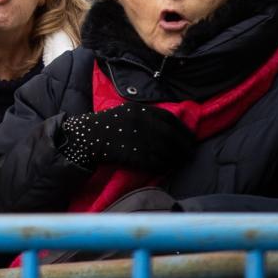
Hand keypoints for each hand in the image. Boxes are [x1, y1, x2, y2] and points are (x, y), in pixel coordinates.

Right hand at [54, 102, 195, 173]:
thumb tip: (169, 127)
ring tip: (181, 161)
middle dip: (185, 146)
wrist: (86, 137)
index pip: (170, 119)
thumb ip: (146, 116)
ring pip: (167, 151)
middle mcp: (143, 123)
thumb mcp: (126, 112)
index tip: (190, 137)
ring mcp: (139, 139)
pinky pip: (156, 162)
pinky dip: (165, 165)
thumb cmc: (106, 125)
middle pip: (172, 136)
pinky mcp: (136, 155)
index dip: (183, 129)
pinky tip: (167, 167)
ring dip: (177, 157)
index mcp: (141, 110)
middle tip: (190, 152)